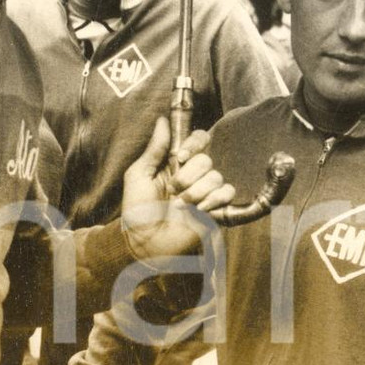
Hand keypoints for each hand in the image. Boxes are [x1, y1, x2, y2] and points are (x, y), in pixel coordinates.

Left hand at [121, 117, 234, 258]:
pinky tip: (199, 211)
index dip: (194, 144)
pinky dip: (213, 200)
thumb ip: (155, 148)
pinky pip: (227, 193)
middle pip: (207, 159)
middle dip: (188, 176)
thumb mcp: (139, 175)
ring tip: (180, 206)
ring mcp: (205, 192)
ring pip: (216, 176)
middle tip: (173, 191)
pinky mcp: (216, 209)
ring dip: (196, 192)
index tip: (181, 156)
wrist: (146, 243)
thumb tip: (162, 121)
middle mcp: (194, 175)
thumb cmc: (137, 211)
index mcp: (177, 164)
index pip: (198, 140)